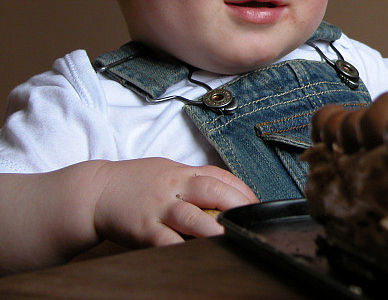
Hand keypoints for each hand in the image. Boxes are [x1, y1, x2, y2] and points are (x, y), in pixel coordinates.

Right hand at [91, 158, 257, 246]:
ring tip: (229, 236)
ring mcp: (158, 207)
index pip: (219, 176)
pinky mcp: (143, 228)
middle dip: (235, 203)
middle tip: (252, 217)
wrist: (95, 191)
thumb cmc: (135, 182)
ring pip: (190, 215)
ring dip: (212, 227)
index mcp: (182, 173)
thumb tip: (224, 190)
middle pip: (211, 190)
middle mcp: (173, 187)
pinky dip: (178, 246)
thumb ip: (193, 180)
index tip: (255, 202)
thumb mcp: (167, 171)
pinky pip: (163, 239)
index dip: (241, 188)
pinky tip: (192, 253)